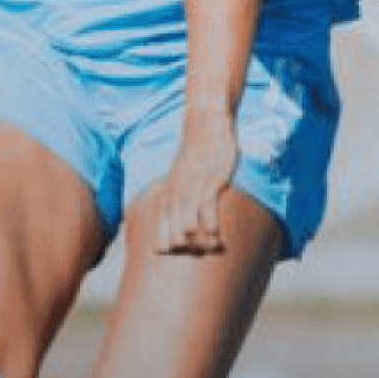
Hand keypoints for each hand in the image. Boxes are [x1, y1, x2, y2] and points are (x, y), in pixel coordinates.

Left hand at [154, 116, 238, 254]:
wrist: (204, 124)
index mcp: (167, 196)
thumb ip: (179, 195)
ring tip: (213, 244)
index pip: (160, 234)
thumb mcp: (181, 177)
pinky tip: (219, 232)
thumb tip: (183, 213)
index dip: (167, 249)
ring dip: (201, 243)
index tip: (181, 253)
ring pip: (187, 229)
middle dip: (186, 251)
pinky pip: (207, 213)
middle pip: (173, 237)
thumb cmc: (195, 153)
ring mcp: (192, 191)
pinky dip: (211, 229)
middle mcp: (176, 196)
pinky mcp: (210, 183)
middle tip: (201, 251)